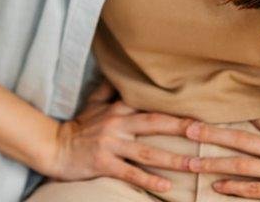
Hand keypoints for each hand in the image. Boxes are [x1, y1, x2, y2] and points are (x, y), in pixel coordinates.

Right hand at [44, 77, 197, 195]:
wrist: (53, 146)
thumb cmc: (78, 126)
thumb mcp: (93, 103)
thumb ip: (110, 89)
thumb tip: (121, 71)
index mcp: (119, 108)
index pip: (152, 105)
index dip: (175, 107)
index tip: (198, 110)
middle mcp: (118, 123)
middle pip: (156, 124)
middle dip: (182, 128)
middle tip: (206, 133)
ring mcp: (111, 144)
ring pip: (147, 152)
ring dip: (173, 159)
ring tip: (194, 164)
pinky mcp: (103, 164)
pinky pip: (130, 173)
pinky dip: (149, 180)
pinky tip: (166, 187)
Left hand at [182, 109, 259, 201]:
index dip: (238, 108)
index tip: (216, 101)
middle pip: (240, 139)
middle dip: (213, 134)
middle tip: (188, 129)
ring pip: (241, 165)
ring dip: (214, 163)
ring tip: (192, 162)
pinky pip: (254, 190)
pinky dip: (235, 189)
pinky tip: (216, 188)